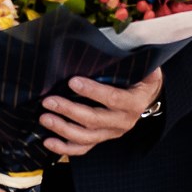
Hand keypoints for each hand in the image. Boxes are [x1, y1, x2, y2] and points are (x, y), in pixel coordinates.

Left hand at [41, 68, 163, 155]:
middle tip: (49, 101)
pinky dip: (64, 148)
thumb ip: (131, 58)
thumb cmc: (139, 77)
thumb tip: (117, 43)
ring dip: (63, 128)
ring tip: (44, 118)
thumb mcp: (143, 66)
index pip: (113, 98)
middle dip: (69, 110)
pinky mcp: (101, 139)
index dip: (93, 91)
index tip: (72, 81)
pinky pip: (82, 148)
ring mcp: (111, 133)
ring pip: (86, 137)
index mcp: (134, 102)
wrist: (147, 97)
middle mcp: (123, 121)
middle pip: (94, 120)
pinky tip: (47, 141)